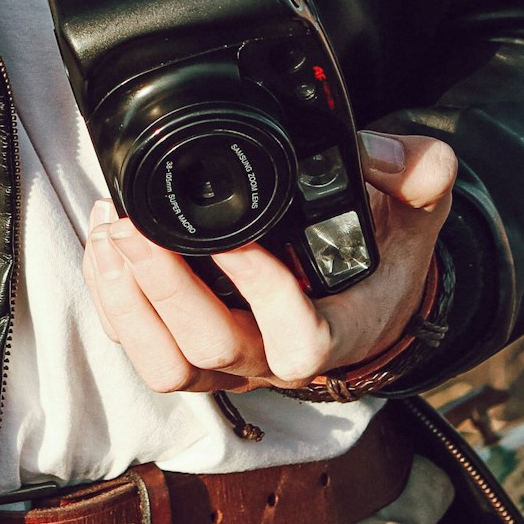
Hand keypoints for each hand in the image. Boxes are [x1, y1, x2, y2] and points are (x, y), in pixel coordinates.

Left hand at [82, 131, 456, 394]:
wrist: (364, 288)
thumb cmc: (385, 247)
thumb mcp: (418, 204)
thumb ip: (420, 172)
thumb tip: (396, 158)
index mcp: (338, 328)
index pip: (302, 339)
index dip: (265, 294)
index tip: (239, 236)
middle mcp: (276, 357)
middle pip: (213, 350)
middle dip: (166, 289)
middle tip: (135, 227)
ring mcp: (233, 360)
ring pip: (169, 365)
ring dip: (129, 302)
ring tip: (111, 233)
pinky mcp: (196, 351)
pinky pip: (146, 349)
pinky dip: (115, 303)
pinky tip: (104, 244)